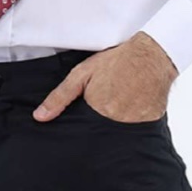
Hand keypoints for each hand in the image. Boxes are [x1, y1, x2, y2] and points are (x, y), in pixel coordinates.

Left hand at [33, 31, 178, 122]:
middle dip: (98, 126)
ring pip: (118, 135)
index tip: (84, 119)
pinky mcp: (150, 124)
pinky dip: (134, 123)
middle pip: (100, 134)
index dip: (81, 126)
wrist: (151, 55)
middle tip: (105, 107)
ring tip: (120, 106)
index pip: (82, 131)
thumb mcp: (82, 73)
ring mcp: (134, 126)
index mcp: (97, 111)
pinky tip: (133, 108)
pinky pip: (137, 131)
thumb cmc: (116, 61)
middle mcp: (115, 122)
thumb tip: (40, 117)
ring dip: (116, 126)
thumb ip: (60, 96)